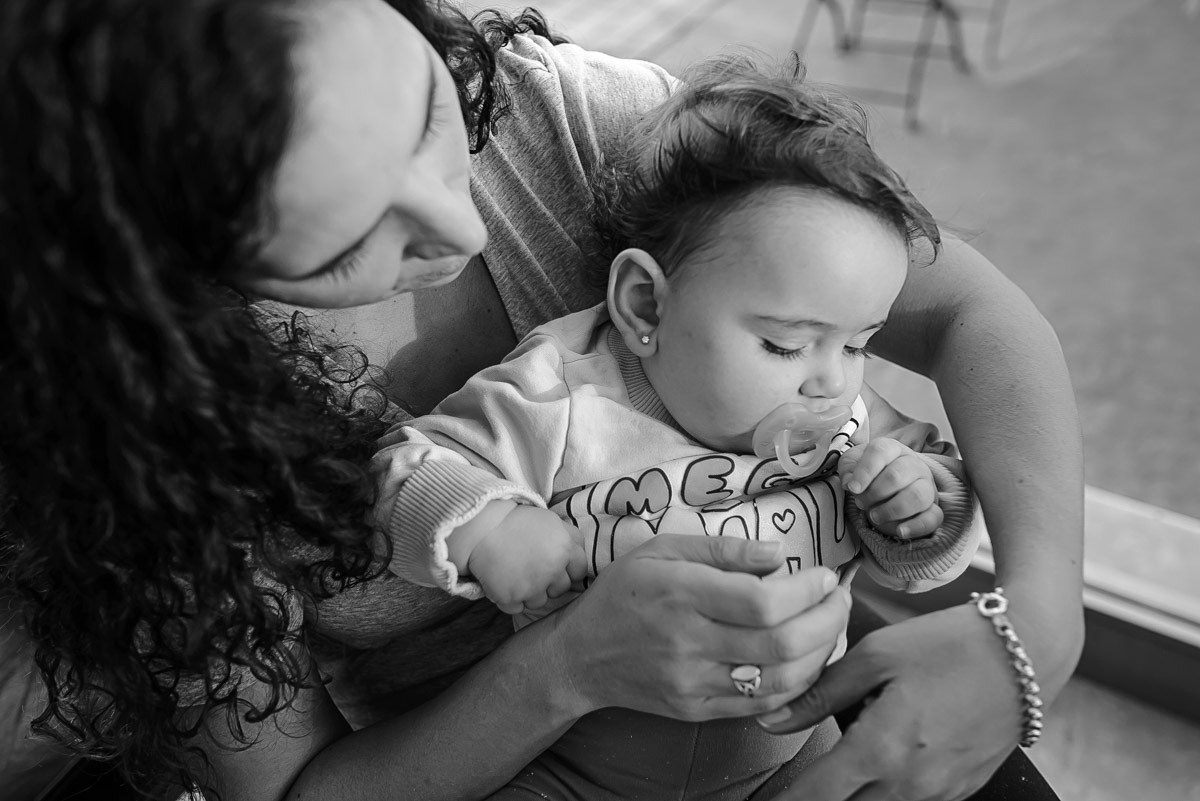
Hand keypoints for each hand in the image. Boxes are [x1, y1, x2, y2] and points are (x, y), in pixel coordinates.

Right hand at [469, 505, 586, 614]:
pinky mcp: (512, 597)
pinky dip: (510, 599)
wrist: (480, 528)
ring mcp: (532, 586)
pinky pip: (517, 608)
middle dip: (549, 582)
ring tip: (514, 572)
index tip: (554, 565)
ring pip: (540, 602)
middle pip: (560, 589)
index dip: (567, 569)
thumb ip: (570, 537)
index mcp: (565, 548)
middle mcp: (552, 569)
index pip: (579, 571)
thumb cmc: (515, 521)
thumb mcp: (550, 520)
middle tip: (530, 567)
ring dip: (529, 592)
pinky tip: (503, 581)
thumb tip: (580, 554)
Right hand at [545, 535, 851, 721]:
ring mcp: (692, 682)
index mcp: (680, 593)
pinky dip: (796, 685)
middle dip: (827, 621)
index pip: (761, 601)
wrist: (580, 657)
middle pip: (781, 643)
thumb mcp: (660, 549)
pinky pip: (760, 704)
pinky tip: (807, 660)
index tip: (824, 576)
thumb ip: (720, 548)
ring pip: (779, 680)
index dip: (806, 590)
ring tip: (831, 628)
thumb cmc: (623, 592)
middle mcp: (687, 642)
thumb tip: (777, 554)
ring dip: (821, 655)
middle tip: (840, 599)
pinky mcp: (696, 709)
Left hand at [757, 604, 1038, 800]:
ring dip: (853, 789)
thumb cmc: (948, 646)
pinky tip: (885, 754)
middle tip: (797, 778)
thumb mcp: (875, 656)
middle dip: (819, 794)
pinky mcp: (959, 791)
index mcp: (881, 751)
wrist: (1027, 654)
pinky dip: (884, 787)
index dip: (785, 799)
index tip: (763, 799)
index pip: (816, 797)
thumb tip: (773, 719)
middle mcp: (910, 784)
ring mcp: (939, 793)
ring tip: (847, 755)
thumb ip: (820, 694)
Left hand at [840, 437, 941, 538]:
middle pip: (897, 475)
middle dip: (874, 493)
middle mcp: (914, 464)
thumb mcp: (852, 466)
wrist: (885, 491)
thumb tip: (850, 483)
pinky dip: (915, 527)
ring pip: (917, 496)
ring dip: (891, 510)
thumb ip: (848, 469)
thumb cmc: (868, 475)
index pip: (881, 451)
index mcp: (892, 449)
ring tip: (874, 516)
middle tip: (861, 503)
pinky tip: (900, 531)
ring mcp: (927, 487)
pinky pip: (933, 518)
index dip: (865, 471)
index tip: (853, 489)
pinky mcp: (933, 509)